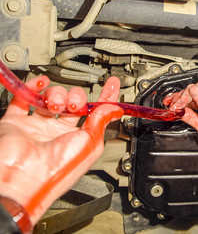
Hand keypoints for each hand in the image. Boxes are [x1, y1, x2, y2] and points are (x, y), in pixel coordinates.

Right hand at [0, 76, 123, 225]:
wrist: (24, 178)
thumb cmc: (59, 169)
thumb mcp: (90, 142)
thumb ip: (101, 121)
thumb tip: (115, 108)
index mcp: (80, 140)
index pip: (96, 113)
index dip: (105, 97)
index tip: (112, 84)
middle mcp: (60, 133)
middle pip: (72, 103)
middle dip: (76, 97)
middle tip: (74, 105)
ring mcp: (39, 127)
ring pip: (52, 98)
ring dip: (56, 95)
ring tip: (54, 105)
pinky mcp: (18, 122)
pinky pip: (25, 98)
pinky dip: (33, 87)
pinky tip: (41, 83)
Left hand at [164, 76, 197, 144]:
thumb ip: (189, 117)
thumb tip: (179, 113)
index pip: (189, 101)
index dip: (178, 102)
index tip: (169, 105)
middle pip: (187, 93)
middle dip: (175, 99)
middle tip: (169, 105)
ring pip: (188, 90)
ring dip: (181, 100)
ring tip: (178, 108)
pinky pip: (194, 88)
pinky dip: (194, 98)